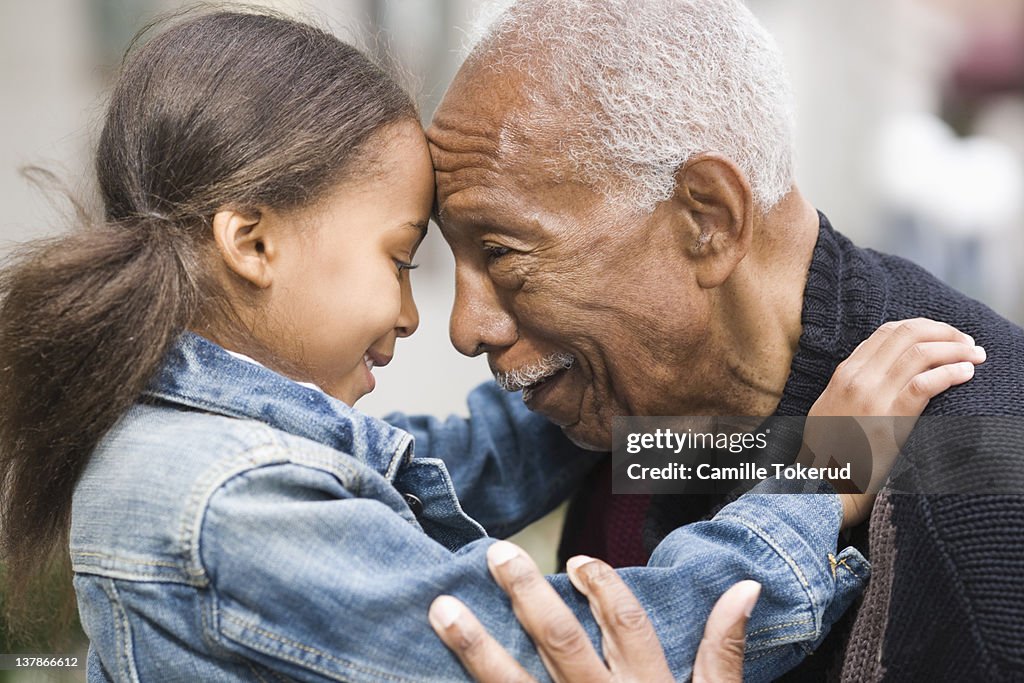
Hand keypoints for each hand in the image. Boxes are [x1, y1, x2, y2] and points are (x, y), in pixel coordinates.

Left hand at [429, 540, 759, 681]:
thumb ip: (725, 651)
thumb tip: (744, 588)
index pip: (627, 626)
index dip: (603, 588)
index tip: (575, 561)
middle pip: (563, 644)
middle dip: (527, 596)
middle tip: (496, 555)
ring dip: (477, 647)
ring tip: (443, 610)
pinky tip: (436, 676)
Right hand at [804, 318, 983, 526]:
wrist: (825, 482)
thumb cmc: (830, 450)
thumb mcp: (830, 405)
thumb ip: (852, 383)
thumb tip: (879, 367)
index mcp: (845, 373)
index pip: (887, 332)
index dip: (921, 328)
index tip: (943, 336)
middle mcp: (858, 378)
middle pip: (907, 334)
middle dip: (944, 332)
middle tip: (966, 342)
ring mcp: (873, 396)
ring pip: (920, 354)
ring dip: (955, 350)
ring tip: (976, 356)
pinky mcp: (891, 418)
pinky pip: (926, 384)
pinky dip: (950, 373)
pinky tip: (966, 374)